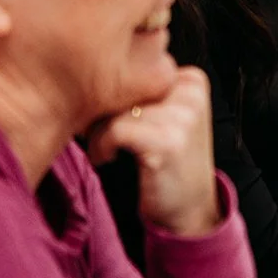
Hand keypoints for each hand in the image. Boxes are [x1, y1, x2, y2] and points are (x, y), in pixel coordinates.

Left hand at [88, 67, 220, 237]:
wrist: (190, 207)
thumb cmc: (167, 159)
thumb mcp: (163, 115)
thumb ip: (141, 91)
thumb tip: (85, 73)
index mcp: (192, 80)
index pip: (133, 69)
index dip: (113, 94)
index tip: (108, 118)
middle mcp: (191, 93)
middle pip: (123, 86)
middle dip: (103, 111)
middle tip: (101, 135)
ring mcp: (182, 117)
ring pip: (114, 108)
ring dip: (98, 132)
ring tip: (105, 150)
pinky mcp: (168, 141)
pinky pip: (113, 130)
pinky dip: (101, 146)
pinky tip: (107, 158)